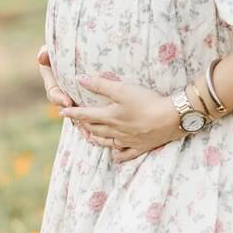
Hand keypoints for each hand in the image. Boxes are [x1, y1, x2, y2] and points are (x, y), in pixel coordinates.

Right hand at [36, 47, 92, 144]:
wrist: (88, 44)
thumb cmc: (69, 43)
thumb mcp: (58, 46)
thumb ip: (48, 50)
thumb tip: (42, 56)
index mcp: (53, 78)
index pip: (53, 92)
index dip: (59, 98)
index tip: (68, 101)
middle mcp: (62, 88)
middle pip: (64, 105)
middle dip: (71, 112)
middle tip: (81, 116)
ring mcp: (73, 93)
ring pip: (75, 111)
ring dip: (80, 121)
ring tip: (88, 130)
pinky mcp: (86, 96)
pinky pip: (86, 111)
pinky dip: (90, 121)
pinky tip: (96, 131)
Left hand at [59, 73, 182, 163]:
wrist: (171, 118)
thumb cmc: (146, 101)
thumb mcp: (122, 89)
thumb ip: (100, 84)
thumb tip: (79, 78)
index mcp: (110, 117)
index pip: (86, 115)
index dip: (73, 113)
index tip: (62, 112)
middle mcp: (115, 131)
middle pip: (94, 129)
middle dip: (82, 125)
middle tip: (75, 121)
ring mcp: (127, 141)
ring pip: (106, 142)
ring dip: (95, 138)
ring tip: (89, 135)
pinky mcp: (140, 147)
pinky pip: (124, 154)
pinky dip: (116, 154)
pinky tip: (113, 153)